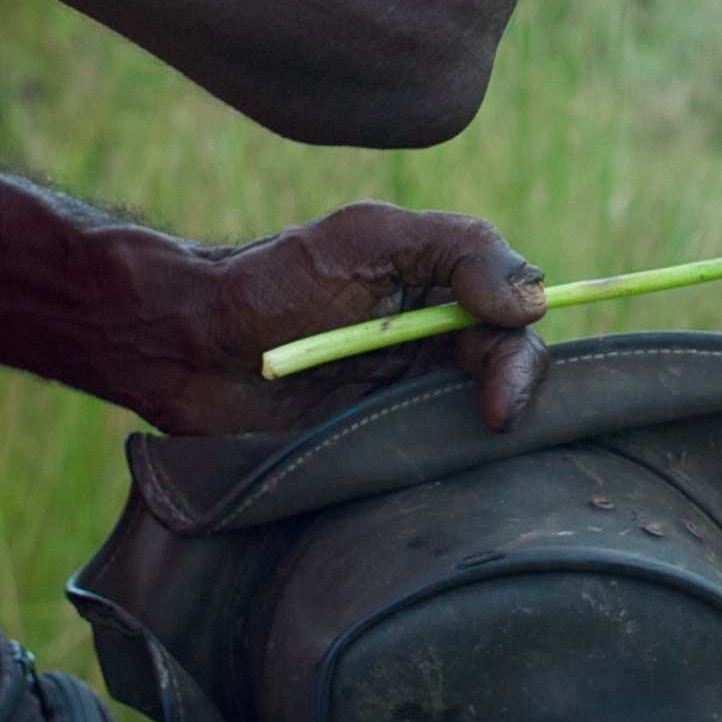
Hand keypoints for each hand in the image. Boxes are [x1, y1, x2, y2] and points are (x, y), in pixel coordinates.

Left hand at [142, 200, 549, 437]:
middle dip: (515, 393)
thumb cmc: (273, 280)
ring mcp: (404, 404)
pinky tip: (434, 482)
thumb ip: (458, 249)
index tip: (503, 385)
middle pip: (508, 376)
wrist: (189, 347)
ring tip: (466, 448)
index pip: (516, 323)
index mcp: (439, 292)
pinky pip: (427, 470)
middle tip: (496, 420)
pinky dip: (442, 477)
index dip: (522, 354)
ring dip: (483, 440)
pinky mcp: (374, 452)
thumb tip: (533, 302)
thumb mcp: (367, 238)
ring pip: (477, 428)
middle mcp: (432, 349)